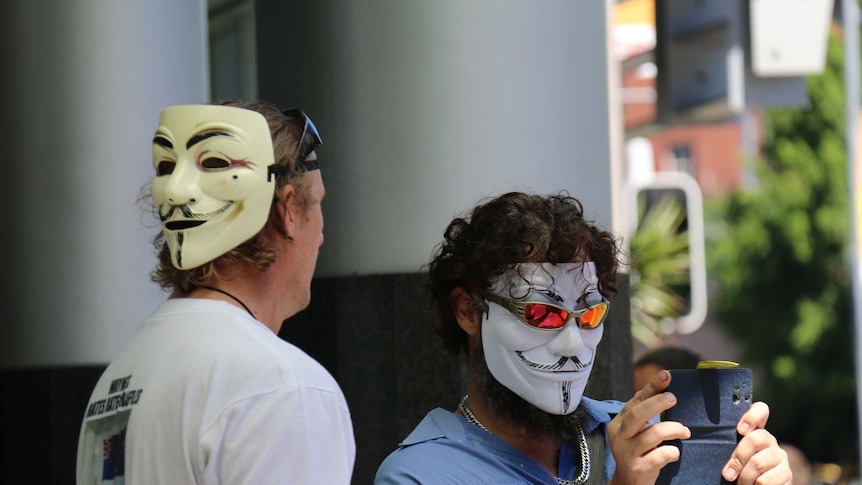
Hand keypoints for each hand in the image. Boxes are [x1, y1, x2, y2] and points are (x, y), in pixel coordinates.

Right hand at [606, 370, 690, 484]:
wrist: (628, 483)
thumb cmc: (636, 452)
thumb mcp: (635, 431)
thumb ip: (644, 411)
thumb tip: (663, 382)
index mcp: (618, 424)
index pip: (634, 401)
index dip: (651, 388)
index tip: (666, 375)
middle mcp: (619, 437)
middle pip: (637, 414)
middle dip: (657, 403)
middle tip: (673, 398)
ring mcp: (627, 453)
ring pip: (653, 434)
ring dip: (674, 429)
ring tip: (684, 431)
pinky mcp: (638, 468)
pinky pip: (661, 455)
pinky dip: (673, 451)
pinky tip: (675, 452)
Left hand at [722, 402, 791, 483]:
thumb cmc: (738, 469)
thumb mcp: (732, 453)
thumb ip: (727, 442)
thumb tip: (706, 438)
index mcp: (755, 431)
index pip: (760, 410)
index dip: (751, 416)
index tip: (739, 430)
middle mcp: (770, 440)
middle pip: (755, 439)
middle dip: (738, 459)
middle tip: (727, 474)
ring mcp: (780, 457)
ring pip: (758, 462)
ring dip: (744, 478)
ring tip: (740, 484)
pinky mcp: (787, 474)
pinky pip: (766, 480)